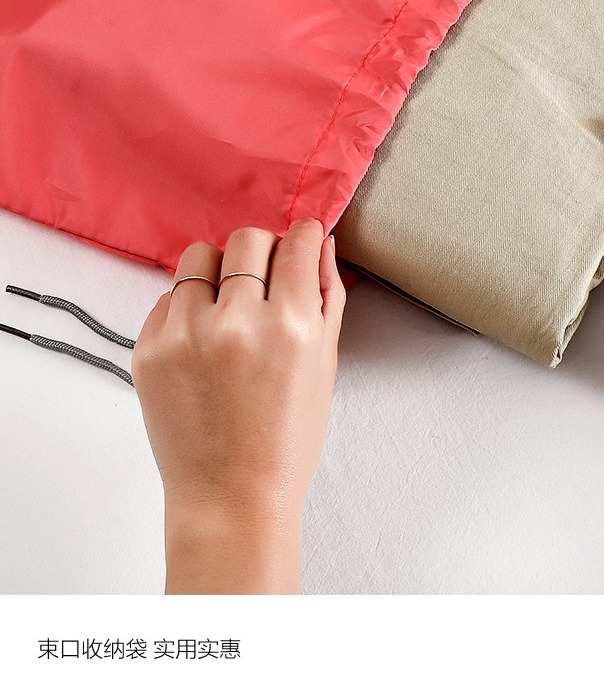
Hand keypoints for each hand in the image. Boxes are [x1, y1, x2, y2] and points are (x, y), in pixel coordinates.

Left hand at [131, 217, 345, 593]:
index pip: (295, 245)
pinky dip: (188, 308)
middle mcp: (236, 322)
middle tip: (265, 280)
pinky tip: (203, 343)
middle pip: (246, 240)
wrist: (231, 496)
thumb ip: (326, 297)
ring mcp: (186, 334)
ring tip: (227, 306)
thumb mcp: (324, 366)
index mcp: (290, 327)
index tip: (300, 237)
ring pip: (199, 257)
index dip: (301, 235)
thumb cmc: (286, 439)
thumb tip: (320, 243)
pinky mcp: (148, 349)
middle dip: (262, 251)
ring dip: (219, 272)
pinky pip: (168, 297)